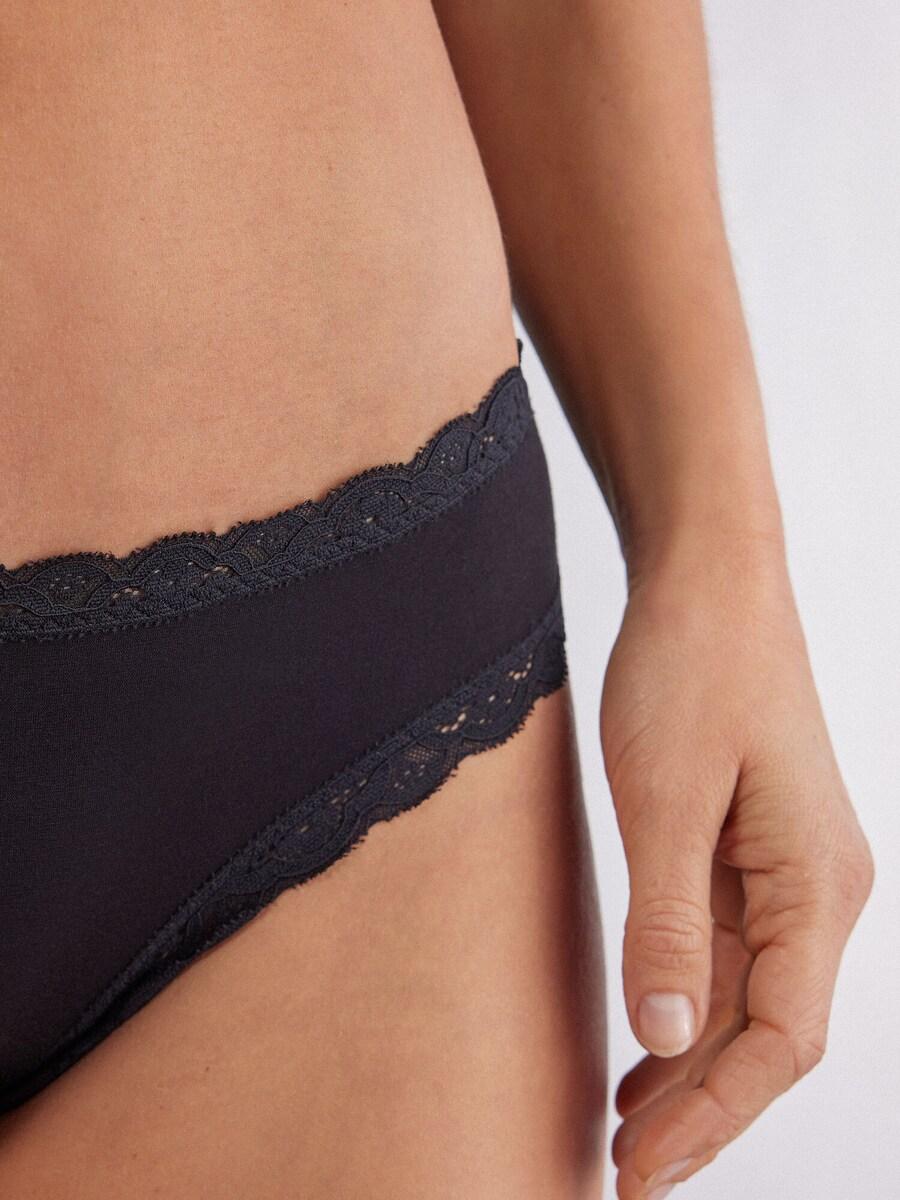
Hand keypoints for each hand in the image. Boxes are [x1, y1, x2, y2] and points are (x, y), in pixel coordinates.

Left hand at [599, 537, 873, 1197]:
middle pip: (766, 1031)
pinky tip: (645, 1046)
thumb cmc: (691, 668)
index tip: (642, 1171)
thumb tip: (667, 1034)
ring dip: (689, 1066)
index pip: (781, 1039)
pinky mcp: (749, 847)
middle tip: (621, 1173)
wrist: (706, 581)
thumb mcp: (664, 798)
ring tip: (625, 1130)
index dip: (713, 1116)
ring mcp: (786, 868)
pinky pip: (726, 951)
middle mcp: (819, 887)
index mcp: (819, 882)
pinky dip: (685, 1005)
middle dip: (699, 1108)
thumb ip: (672, 921)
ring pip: (744, 998)